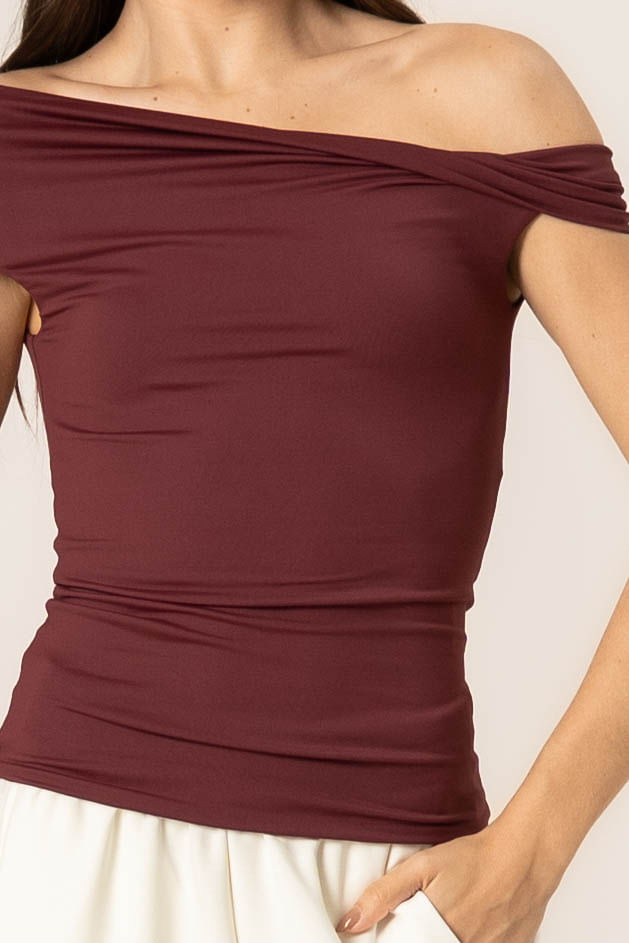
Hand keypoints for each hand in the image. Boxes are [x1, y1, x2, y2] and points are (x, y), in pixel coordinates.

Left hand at [335, 821, 559, 940]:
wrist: (524, 855)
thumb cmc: (473, 858)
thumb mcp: (422, 866)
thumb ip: (384, 894)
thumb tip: (350, 923)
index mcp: (437, 933)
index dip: (399, 939)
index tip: (396, 931)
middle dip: (423, 937)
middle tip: (426, 918)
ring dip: (446, 937)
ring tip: (451, 916)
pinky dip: (474, 939)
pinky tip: (473, 922)